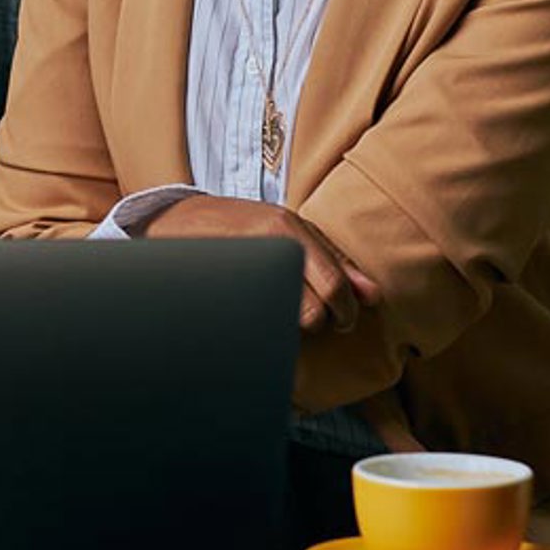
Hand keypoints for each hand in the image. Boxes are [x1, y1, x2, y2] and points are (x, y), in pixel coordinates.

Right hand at [141, 192, 380, 332]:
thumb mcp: (292, 230)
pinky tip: (264, 319)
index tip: (344, 320)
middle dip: (323, 324)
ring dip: (294, 328)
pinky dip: (268, 329)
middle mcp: (266, 248)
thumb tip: (373, 295)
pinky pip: (260, 326)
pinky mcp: (222, 295)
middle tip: (318, 321)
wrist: (176, 220)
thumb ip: (335, 260)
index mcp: (288, 230)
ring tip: (287, 315)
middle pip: (314, 312)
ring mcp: (242, 272)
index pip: (335, 287)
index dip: (346, 313)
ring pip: (287, 324)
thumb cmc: (242, 225)